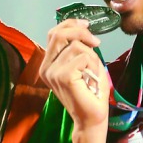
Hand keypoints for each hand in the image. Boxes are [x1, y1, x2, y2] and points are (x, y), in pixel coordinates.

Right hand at [41, 19, 109, 142]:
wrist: (92, 118)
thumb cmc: (90, 93)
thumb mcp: (84, 65)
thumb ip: (78, 49)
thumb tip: (82, 30)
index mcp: (48, 64)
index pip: (53, 33)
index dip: (70, 24)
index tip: (87, 24)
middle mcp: (46, 67)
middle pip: (59, 33)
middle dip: (80, 31)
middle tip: (96, 42)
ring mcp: (52, 72)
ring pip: (76, 46)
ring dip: (92, 56)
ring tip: (93, 73)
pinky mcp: (63, 77)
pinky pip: (83, 57)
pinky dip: (94, 65)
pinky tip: (92, 79)